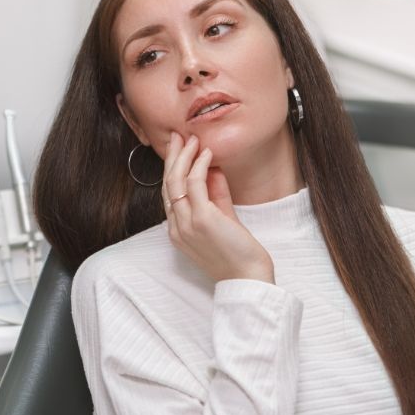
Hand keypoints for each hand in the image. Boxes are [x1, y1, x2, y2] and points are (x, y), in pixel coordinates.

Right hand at [163, 132, 274, 283]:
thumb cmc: (237, 253)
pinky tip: (206, 153)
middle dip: (172, 157)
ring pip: (176, 181)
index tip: (179, 149)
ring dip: (183, 156)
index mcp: (178, 230)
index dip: (172, 168)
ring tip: (191, 139)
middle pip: (167, 184)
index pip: (169, 193)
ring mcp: (187, 223)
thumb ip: (216, 196)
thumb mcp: (223, 219)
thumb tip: (212, 169)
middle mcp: (177, 227)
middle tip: (178, 136)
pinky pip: (194, 184)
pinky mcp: (202, 219)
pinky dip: (199, 165)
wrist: (247, 277)